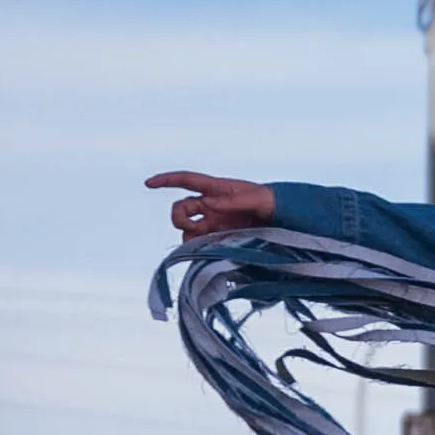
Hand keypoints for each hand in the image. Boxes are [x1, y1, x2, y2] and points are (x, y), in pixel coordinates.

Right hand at [147, 171, 275, 239]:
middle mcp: (211, 205)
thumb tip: (209, 204)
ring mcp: (215, 221)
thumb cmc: (272, 201)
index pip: (187, 181)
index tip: (149, 184)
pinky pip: (201, 242)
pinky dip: (199, 248)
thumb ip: (233, 201)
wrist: (285, 218)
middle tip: (193, 229)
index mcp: (217, 189)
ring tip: (205, 244)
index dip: (166, 180)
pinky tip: (207, 253)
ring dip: (189, 237)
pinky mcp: (221, 236)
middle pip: (181, 209)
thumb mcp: (256, 199)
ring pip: (188, 229)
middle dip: (179, 218)